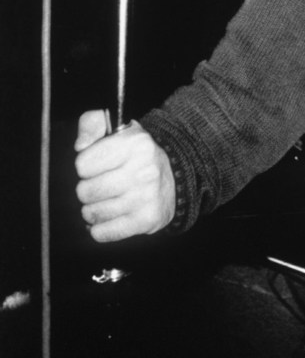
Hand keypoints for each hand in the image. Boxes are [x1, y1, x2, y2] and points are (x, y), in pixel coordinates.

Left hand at [75, 110, 175, 242]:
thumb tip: (79, 146)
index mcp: (136, 143)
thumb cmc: (136, 153)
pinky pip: (102, 233)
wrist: (172, 177)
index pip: (82, 164)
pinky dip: (99, 228)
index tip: (98, 164)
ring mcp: (146, 197)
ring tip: (106, 199)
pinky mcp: (146, 220)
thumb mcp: (116, 128)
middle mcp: (144, 169)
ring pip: (92, 213)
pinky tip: (109, 216)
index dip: (85, 165)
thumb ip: (90, 124)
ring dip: (93, 209)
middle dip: (87, 189)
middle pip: (85, 191)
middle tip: (101, 184)